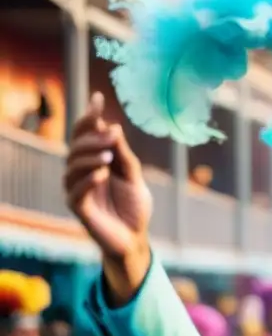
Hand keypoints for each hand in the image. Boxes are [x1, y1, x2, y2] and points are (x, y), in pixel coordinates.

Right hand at [64, 93, 152, 303]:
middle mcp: (82, 172)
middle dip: (92, 137)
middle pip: (75, 146)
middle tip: (112, 134)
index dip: (90, 116)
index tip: (99, 98)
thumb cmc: (133, 206)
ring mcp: (77, 189)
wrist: (135, 237)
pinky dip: (87, 180)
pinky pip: (75, 191)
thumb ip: (124, 154)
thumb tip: (113, 126)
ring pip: (72, 167)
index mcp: (95, 160)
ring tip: (110, 157)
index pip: (85, 134)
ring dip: (90, 157)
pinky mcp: (78, 208)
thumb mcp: (134, 176)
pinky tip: (102, 174)